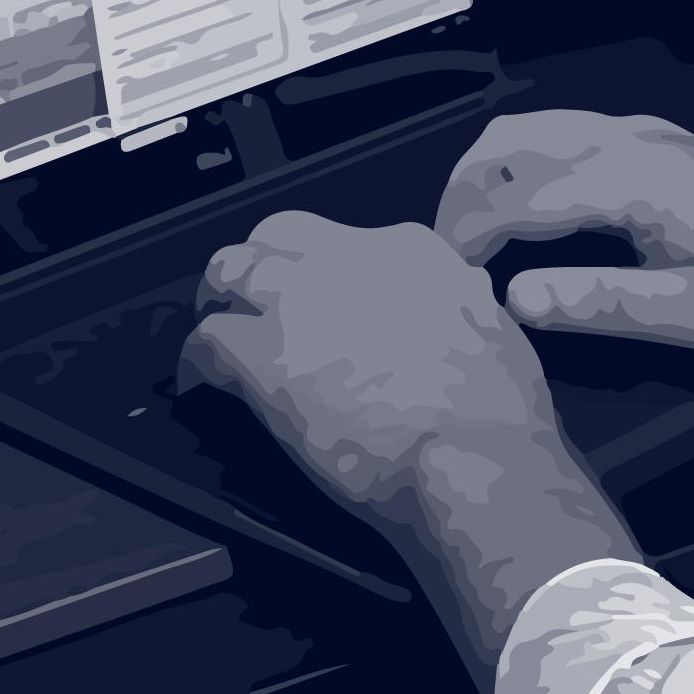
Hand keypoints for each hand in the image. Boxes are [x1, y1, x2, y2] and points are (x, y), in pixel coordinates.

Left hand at [177, 209, 575, 523]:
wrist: (470, 456)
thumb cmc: (496, 411)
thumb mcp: (495, 329)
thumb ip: (463, 301)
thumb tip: (461, 295)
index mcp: (407, 250)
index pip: (342, 238)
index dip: (322, 268)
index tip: (319, 296)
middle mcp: (346, 259)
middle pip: (275, 237)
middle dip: (257, 263)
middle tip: (248, 296)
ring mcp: (298, 303)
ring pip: (229, 271)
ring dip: (217, 297)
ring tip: (211, 323)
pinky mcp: (262, 356)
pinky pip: (207, 340)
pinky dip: (196, 359)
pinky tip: (199, 381)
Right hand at [443, 112, 693, 358]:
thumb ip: (603, 304)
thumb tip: (515, 299)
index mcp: (633, 176)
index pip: (517, 197)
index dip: (468, 240)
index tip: (443, 284)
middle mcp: (634, 139)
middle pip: (514, 142)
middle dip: (465, 193)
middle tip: (446, 258)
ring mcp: (652, 135)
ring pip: (541, 130)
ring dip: (494, 174)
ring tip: (475, 238)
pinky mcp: (668, 145)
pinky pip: (573, 136)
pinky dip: (531, 164)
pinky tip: (535, 214)